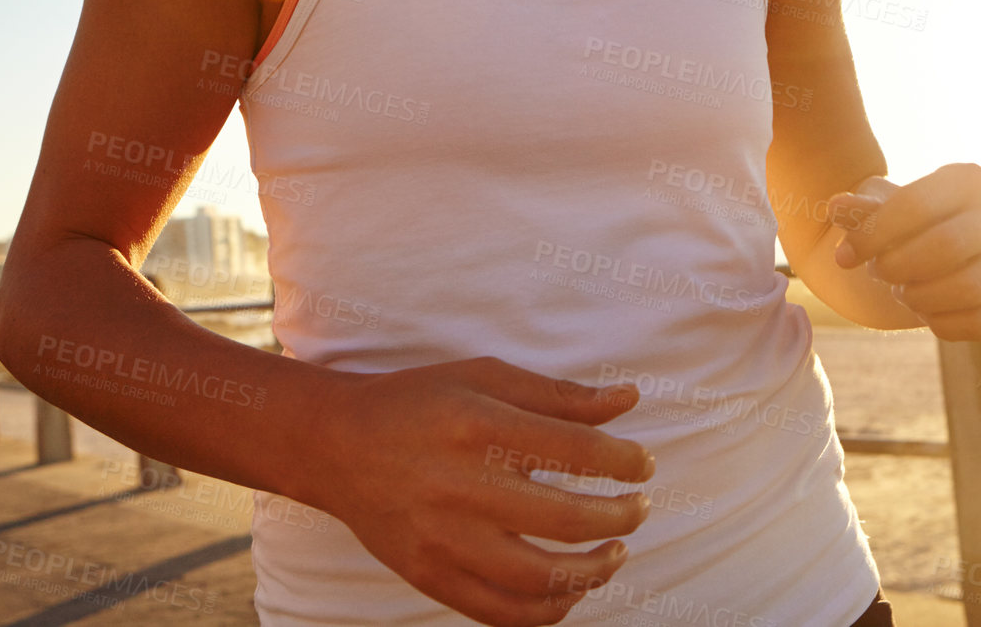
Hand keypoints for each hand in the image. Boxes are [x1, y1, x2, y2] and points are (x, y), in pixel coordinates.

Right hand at [312, 356, 654, 625]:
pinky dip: (546, 611)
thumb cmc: (420, 403)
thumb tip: (629, 399)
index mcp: (480, 426)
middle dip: (620, 516)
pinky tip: (570, 589)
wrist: (337, 445)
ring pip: (538, 578)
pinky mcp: (429, 576)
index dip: (624, 462)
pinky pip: (500, 613)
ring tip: (616, 552)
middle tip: (642, 507)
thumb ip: (559, 395)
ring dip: (593, 571)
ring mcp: (444, 539)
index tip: (643, 465)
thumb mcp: (485, 378)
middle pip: (566, 517)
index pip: (576, 451)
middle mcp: (463, 486)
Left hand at [825, 163, 980, 340]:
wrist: (945, 254)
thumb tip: (837, 207)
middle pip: (946, 247)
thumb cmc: (909, 227)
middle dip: (899, 267)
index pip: (917, 204)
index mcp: (970, 179)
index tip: (844, 256)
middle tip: (878, 274)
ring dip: (920, 298)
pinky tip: (927, 313)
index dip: (873, 234)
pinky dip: (945, 324)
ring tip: (904, 292)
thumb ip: (862, 211)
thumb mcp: (882, 212)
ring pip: (968, 288)